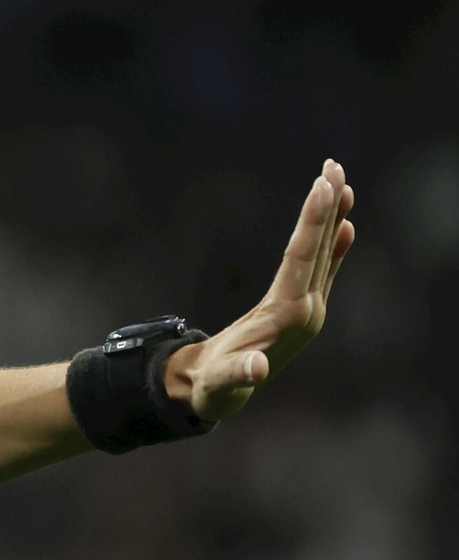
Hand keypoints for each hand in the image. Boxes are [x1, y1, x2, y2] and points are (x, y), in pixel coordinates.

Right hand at [165, 159, 355, 420]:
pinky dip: (333, 243)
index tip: (322, 186)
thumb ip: (238, 374)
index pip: (302, 258)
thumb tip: (255, 370)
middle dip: (327, 208)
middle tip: (333, 167)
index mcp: (288, 317)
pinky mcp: (303, 308)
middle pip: (319, 249)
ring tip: (341, 182)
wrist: (224, 392)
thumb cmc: (217, 384)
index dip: (312, 222)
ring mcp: (309, 309)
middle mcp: (307, 309)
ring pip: (324, 254)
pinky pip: (322, 268)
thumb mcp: (222, 381)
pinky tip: (344, 224)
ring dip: (333, 218)